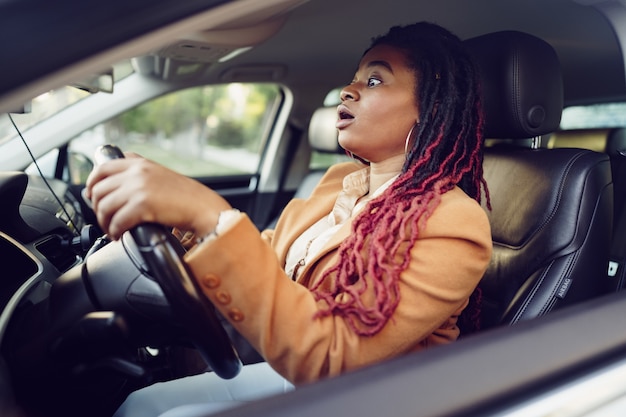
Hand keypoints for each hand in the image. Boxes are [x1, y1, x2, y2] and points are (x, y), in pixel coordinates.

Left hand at [85, 153, 230, 239]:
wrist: (203, 207)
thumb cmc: (186, 196)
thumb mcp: (160, 174)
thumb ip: (139, 173)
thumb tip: (116, 184)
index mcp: (139, 163)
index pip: (102, 168)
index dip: (92, 183)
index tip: (91, 195)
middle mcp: (137, 173)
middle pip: (100, 190)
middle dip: (98, 208)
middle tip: (105, 219)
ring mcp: (138, 188)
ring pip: (105, 207)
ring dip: (105, 222)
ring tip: (113, 230)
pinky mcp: (142, 206)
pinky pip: (117, 221)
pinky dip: (115, 231)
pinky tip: (120, 235)